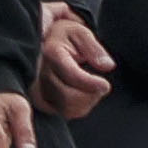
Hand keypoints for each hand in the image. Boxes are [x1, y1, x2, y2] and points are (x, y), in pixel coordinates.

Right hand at [36, 2, 115, 118]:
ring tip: (93, 88)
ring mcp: (39, 88)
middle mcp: (41, 73)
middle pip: (68, 97)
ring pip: (67, 108)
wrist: (47, 42)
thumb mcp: (81, 33)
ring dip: (87, 102)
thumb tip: (107, 65)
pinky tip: (84, 95)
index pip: (71, 74)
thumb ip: (94, 48)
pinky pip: (64, 113)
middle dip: (91, 94)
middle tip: (102, 85)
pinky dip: (80, 108)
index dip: (90, 84)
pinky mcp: (43, 100)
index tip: (106, 85)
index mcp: (52, 53)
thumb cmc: (67, 37)